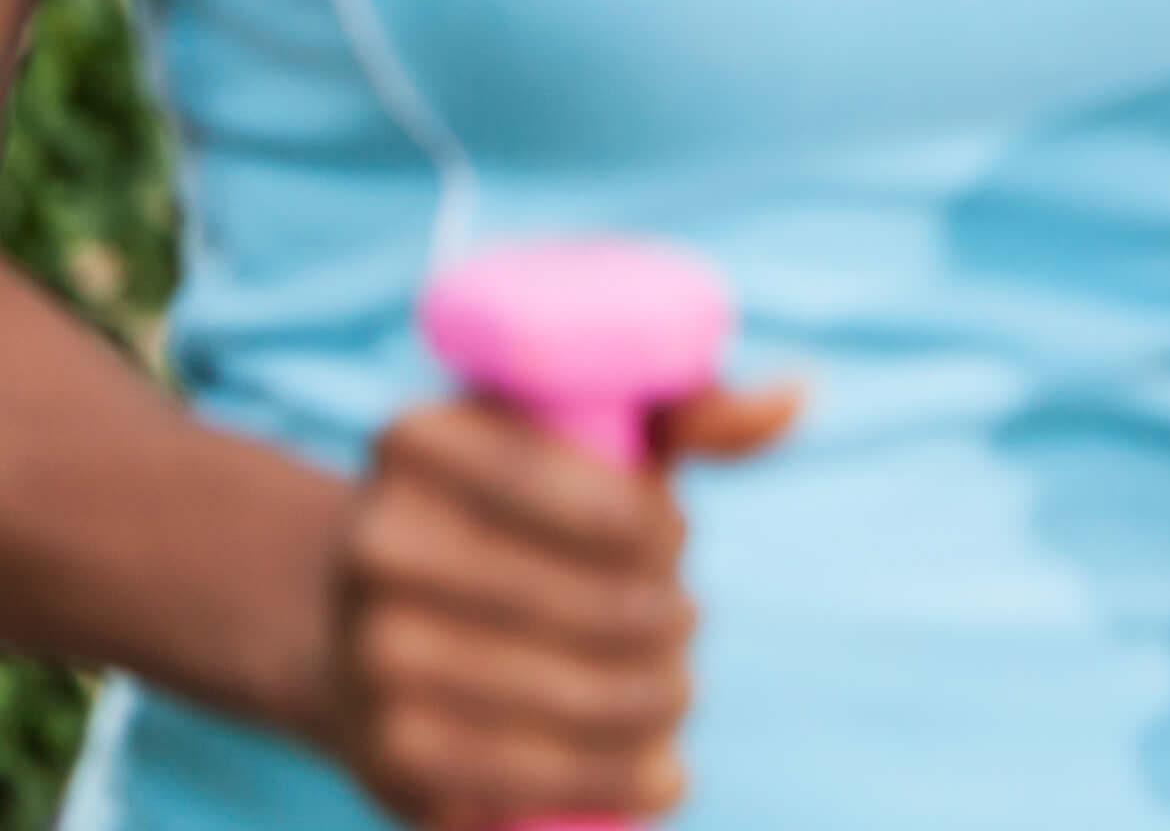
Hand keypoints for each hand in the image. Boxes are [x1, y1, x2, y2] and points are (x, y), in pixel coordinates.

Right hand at [319, 380, 796, 826]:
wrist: (364, 619)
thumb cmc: (515, 508)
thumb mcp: (587, 430)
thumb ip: (691, 406)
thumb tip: (792, 400)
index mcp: (422, 439)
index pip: (597, 498)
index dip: (661, 533)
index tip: (674, 538)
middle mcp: (376, 544)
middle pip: (596, 605)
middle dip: (668, 624)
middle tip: (683, 623)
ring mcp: (370, 654)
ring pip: (571, 698)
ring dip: (654, 704)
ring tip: (674, 692)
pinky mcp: (385, 752)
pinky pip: (524, 781)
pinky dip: (610, 781)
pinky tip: (659, 773)